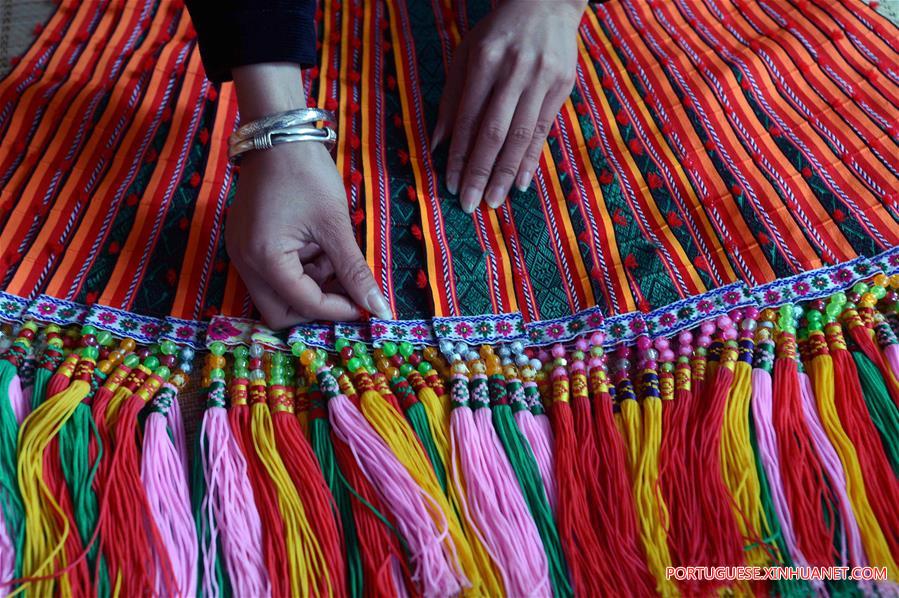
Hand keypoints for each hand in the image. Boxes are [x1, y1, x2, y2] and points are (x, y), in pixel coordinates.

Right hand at [227, 64, 390, 328]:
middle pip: (280, 313)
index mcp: (265, 259)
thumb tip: (379, 307)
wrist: (278, 134)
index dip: (340, 309)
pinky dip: (298, 271)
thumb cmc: (307, 173)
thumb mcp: (335, 225)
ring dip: (309, 287)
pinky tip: (318, 247)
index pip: (304, 305)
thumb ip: (355, 271)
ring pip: (276, 295)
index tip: (366, 303)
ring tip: (333, 255)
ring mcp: (241, 253)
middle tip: (347, 289)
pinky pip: (272, 274)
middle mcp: (244, 263)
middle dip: (317, 307)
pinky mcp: (245, 243)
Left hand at [432, 0, 584, 212]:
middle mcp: (514, 70)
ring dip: (505, 173)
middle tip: (469, 204)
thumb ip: (452, 98)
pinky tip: (521, 182)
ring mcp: (542, 78)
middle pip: (494, 132)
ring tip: (494, 201)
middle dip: (480, 172)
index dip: (458, 154)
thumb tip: (437, 144)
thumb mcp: (467, 54)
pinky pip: (543, 130)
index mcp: (485, 60)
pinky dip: (531, 158)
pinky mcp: (562, 86)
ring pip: (520, 136)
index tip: (450, 183)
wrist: (547, 3)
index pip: (468, 118)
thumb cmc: (498, 33)